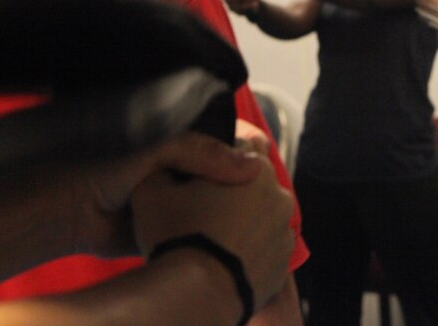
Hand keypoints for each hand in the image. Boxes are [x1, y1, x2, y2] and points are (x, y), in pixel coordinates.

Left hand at [68, 130, 264, 257]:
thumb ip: (203, 151)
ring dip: (229, 213)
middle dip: (241, 186)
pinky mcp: (169, 231)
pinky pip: (198, 234)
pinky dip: (211, 236)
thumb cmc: (100, 165)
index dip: (247, 150)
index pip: (227, 141)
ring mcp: (176, 201)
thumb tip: (252, 168)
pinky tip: (225, 236)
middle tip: (262, 196)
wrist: (63, 210)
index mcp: (180, 140)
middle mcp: (181, 169)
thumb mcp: (157, 146)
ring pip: (216, 206)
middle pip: (226, 176)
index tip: (264, 163)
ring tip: (245, 217)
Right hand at [131, 141, 294, 311]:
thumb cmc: (175, 234)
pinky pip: (264, 249)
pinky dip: (248, 250)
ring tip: (210, 237)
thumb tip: (169, 164)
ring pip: (261, 217)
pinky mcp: (283, 265)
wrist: (196, 294)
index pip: (240, 144)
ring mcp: (285, 232)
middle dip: (231, 189)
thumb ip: (166, 164)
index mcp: (256, 168)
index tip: (198, 173)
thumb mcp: (152, 188)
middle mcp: (280, 195)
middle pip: (251, 183)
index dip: (216, 156)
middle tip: (200, 209)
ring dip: (242, 220)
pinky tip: (223, 257)